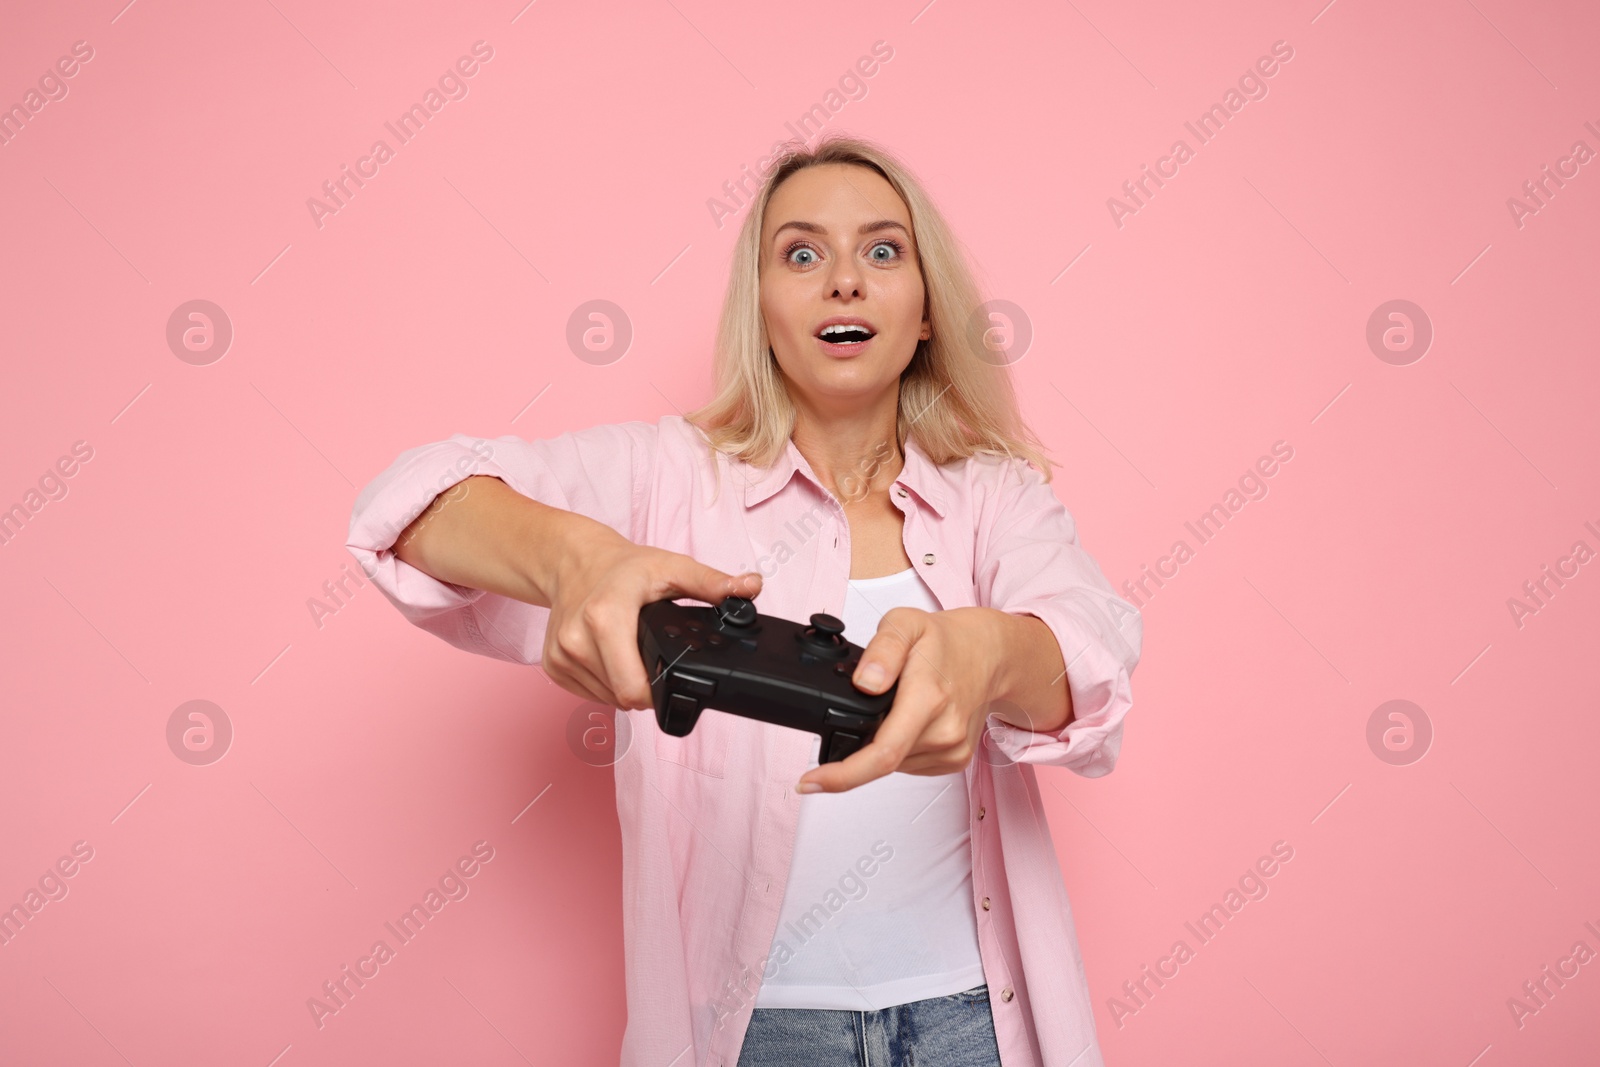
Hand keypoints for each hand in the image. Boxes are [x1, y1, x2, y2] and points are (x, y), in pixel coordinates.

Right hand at [543, 522, 761, 711]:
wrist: (572, 559)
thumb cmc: (622, 567)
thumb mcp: (670, 567)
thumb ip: (712, 583)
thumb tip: (750, 587)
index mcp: (605, 617)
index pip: (633, 688)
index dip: (659, 690)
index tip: (668, 671)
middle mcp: (577, 639)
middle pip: (622, 697)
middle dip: (644, 688)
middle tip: (652, 657)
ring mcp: (560, 655)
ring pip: (606, 699)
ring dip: (623, 686)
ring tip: (628, 651)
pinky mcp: (551, 665)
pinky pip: (588, 693)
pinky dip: (604, 683)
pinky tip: (609, 656)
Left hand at [796, 607, 1008, 793]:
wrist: (989, 654)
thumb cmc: (944, 640)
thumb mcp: (906, 623)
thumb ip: (882, 650)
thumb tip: (864, 683)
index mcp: (928, 698)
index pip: (882, 752)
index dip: (842, 775)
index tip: (810, 782)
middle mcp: (944, 731)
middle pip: (881, 760)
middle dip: (854, 748)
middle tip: (848, 718)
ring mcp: (952, 750)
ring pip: (893, 763)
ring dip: (878, 744)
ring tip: (891, 706)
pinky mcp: (955, 760)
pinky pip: (909, 764)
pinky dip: (897, 747)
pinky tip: (905, 720)